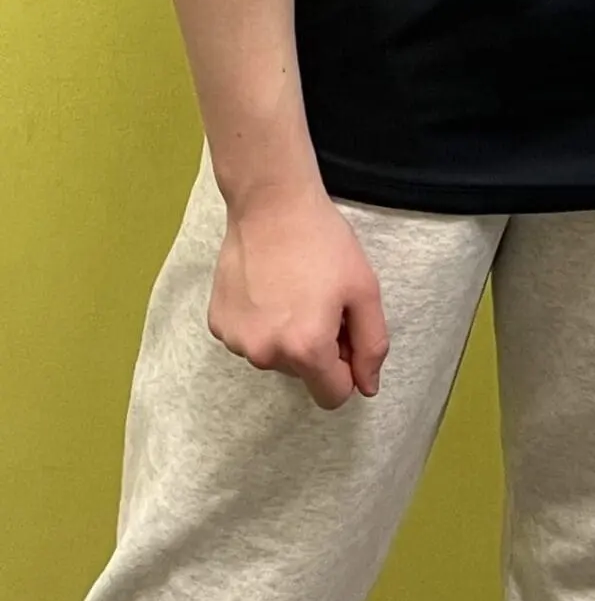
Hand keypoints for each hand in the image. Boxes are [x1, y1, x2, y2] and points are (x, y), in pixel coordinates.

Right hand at [209, 184, 388, 409]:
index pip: (333, 395)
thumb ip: (372, 345)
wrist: (271, 205)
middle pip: (304, 374)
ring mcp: (236, 342)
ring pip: (275, 358)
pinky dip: (262, 323)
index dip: (348, 368)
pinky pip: (250, 339)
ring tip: (294, 289)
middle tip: (321, 300)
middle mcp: (266, 355)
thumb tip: (367, 388)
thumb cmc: (324, 244)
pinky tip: (268, 287)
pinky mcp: (218, 325)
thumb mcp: (365, 289)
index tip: (346, 334)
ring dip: (288, 335)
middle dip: (318, 346)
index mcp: (306, 349)